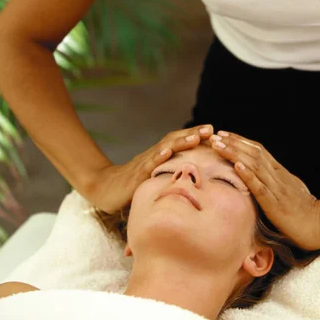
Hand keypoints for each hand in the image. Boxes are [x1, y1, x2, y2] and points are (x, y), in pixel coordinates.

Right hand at [86, 124, 213, 212]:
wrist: (104, 189)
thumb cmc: (132, 186)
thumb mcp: (157, 181)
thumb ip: (172, 177)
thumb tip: (197, 182)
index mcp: (160, 157)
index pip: (180, 142)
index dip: (196, 136)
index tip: (215, 131)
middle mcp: (154, 156)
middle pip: (174, 140)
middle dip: (193, 134)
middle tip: (211, 129)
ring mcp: (144, 164)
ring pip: (164, 149)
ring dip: (180, 142)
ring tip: (195, 137)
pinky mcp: (135, 175)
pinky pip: (147, 165)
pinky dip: (157, 157)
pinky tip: (166, 153)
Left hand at [210, 131, 319, 250]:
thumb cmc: (305, 212)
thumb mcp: (288, 191)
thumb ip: (274, 183)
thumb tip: (258, 177)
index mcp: (280, 173)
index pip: (258, 150)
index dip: (239, 141)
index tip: (223, 134)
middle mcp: (277, 176)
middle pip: (253, 153)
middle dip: (232, 143)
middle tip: (214, 134)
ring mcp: (277, 189)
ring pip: (254, 165)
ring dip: (234, 153)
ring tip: (218, 145)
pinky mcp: (276, 204)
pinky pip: (260, 187)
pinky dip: (248, 175)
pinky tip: (236, 166)